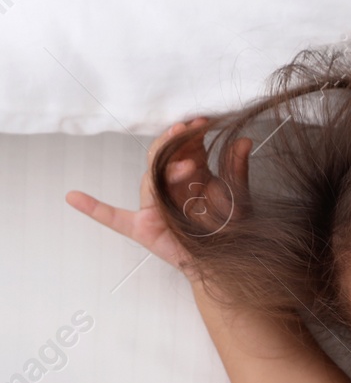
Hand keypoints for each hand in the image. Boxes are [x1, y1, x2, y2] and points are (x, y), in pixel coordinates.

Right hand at [64, 117, 249, 282]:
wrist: (228, 261)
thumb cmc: (232, 228)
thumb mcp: (239, 197)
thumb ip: (237, 169)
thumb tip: (245, 140)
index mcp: (190, 175)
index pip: (184, 148)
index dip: (191, 134)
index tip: (203, 121)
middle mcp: (168, 187)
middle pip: (163, 158)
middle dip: (173, 142)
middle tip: (186, 129)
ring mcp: (153, 206)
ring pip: (150, 180)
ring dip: (162, 169)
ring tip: (189, 166)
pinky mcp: (142, 228)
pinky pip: (113, 217)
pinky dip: (94, 208)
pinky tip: (74, 197)